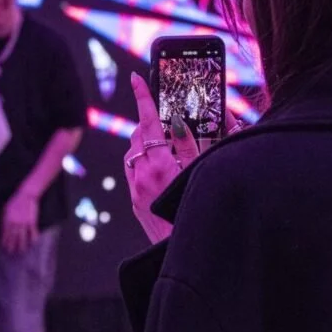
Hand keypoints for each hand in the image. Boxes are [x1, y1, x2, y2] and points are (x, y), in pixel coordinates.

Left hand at [1, 190, 40, 253]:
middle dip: (12, 245)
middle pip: (13, 237)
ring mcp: (24, 223)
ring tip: (21, 251)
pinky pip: (32, 232)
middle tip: (11, 252)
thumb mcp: (6, 210)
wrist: (26, 196)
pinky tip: (33, 242)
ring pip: (22, 237)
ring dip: (22, 245)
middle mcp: (15, 223)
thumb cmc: (15, 201)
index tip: (4, 246)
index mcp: (8, 220)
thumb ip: (5, 220)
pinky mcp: (32, 222)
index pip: (5, 234)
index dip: (5, 241)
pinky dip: (33, 238)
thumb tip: (3, 229)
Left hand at [124, 73, 209, 244]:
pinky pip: (131, 171)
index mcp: (160, 165)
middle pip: (138, 136)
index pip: (148, 122)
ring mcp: (135, 189)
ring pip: (132, 153)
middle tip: (164, 118)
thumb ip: (190, 146)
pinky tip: (157, 166)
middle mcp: (142, 175)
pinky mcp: (133, 201)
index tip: (136, 78)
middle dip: (148, 123)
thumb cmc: (196, 211)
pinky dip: (141, 162)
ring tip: (165, 145)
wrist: (178, 253)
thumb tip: (178, 121)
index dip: (143, 97)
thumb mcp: (200, 174)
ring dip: (144, 144)